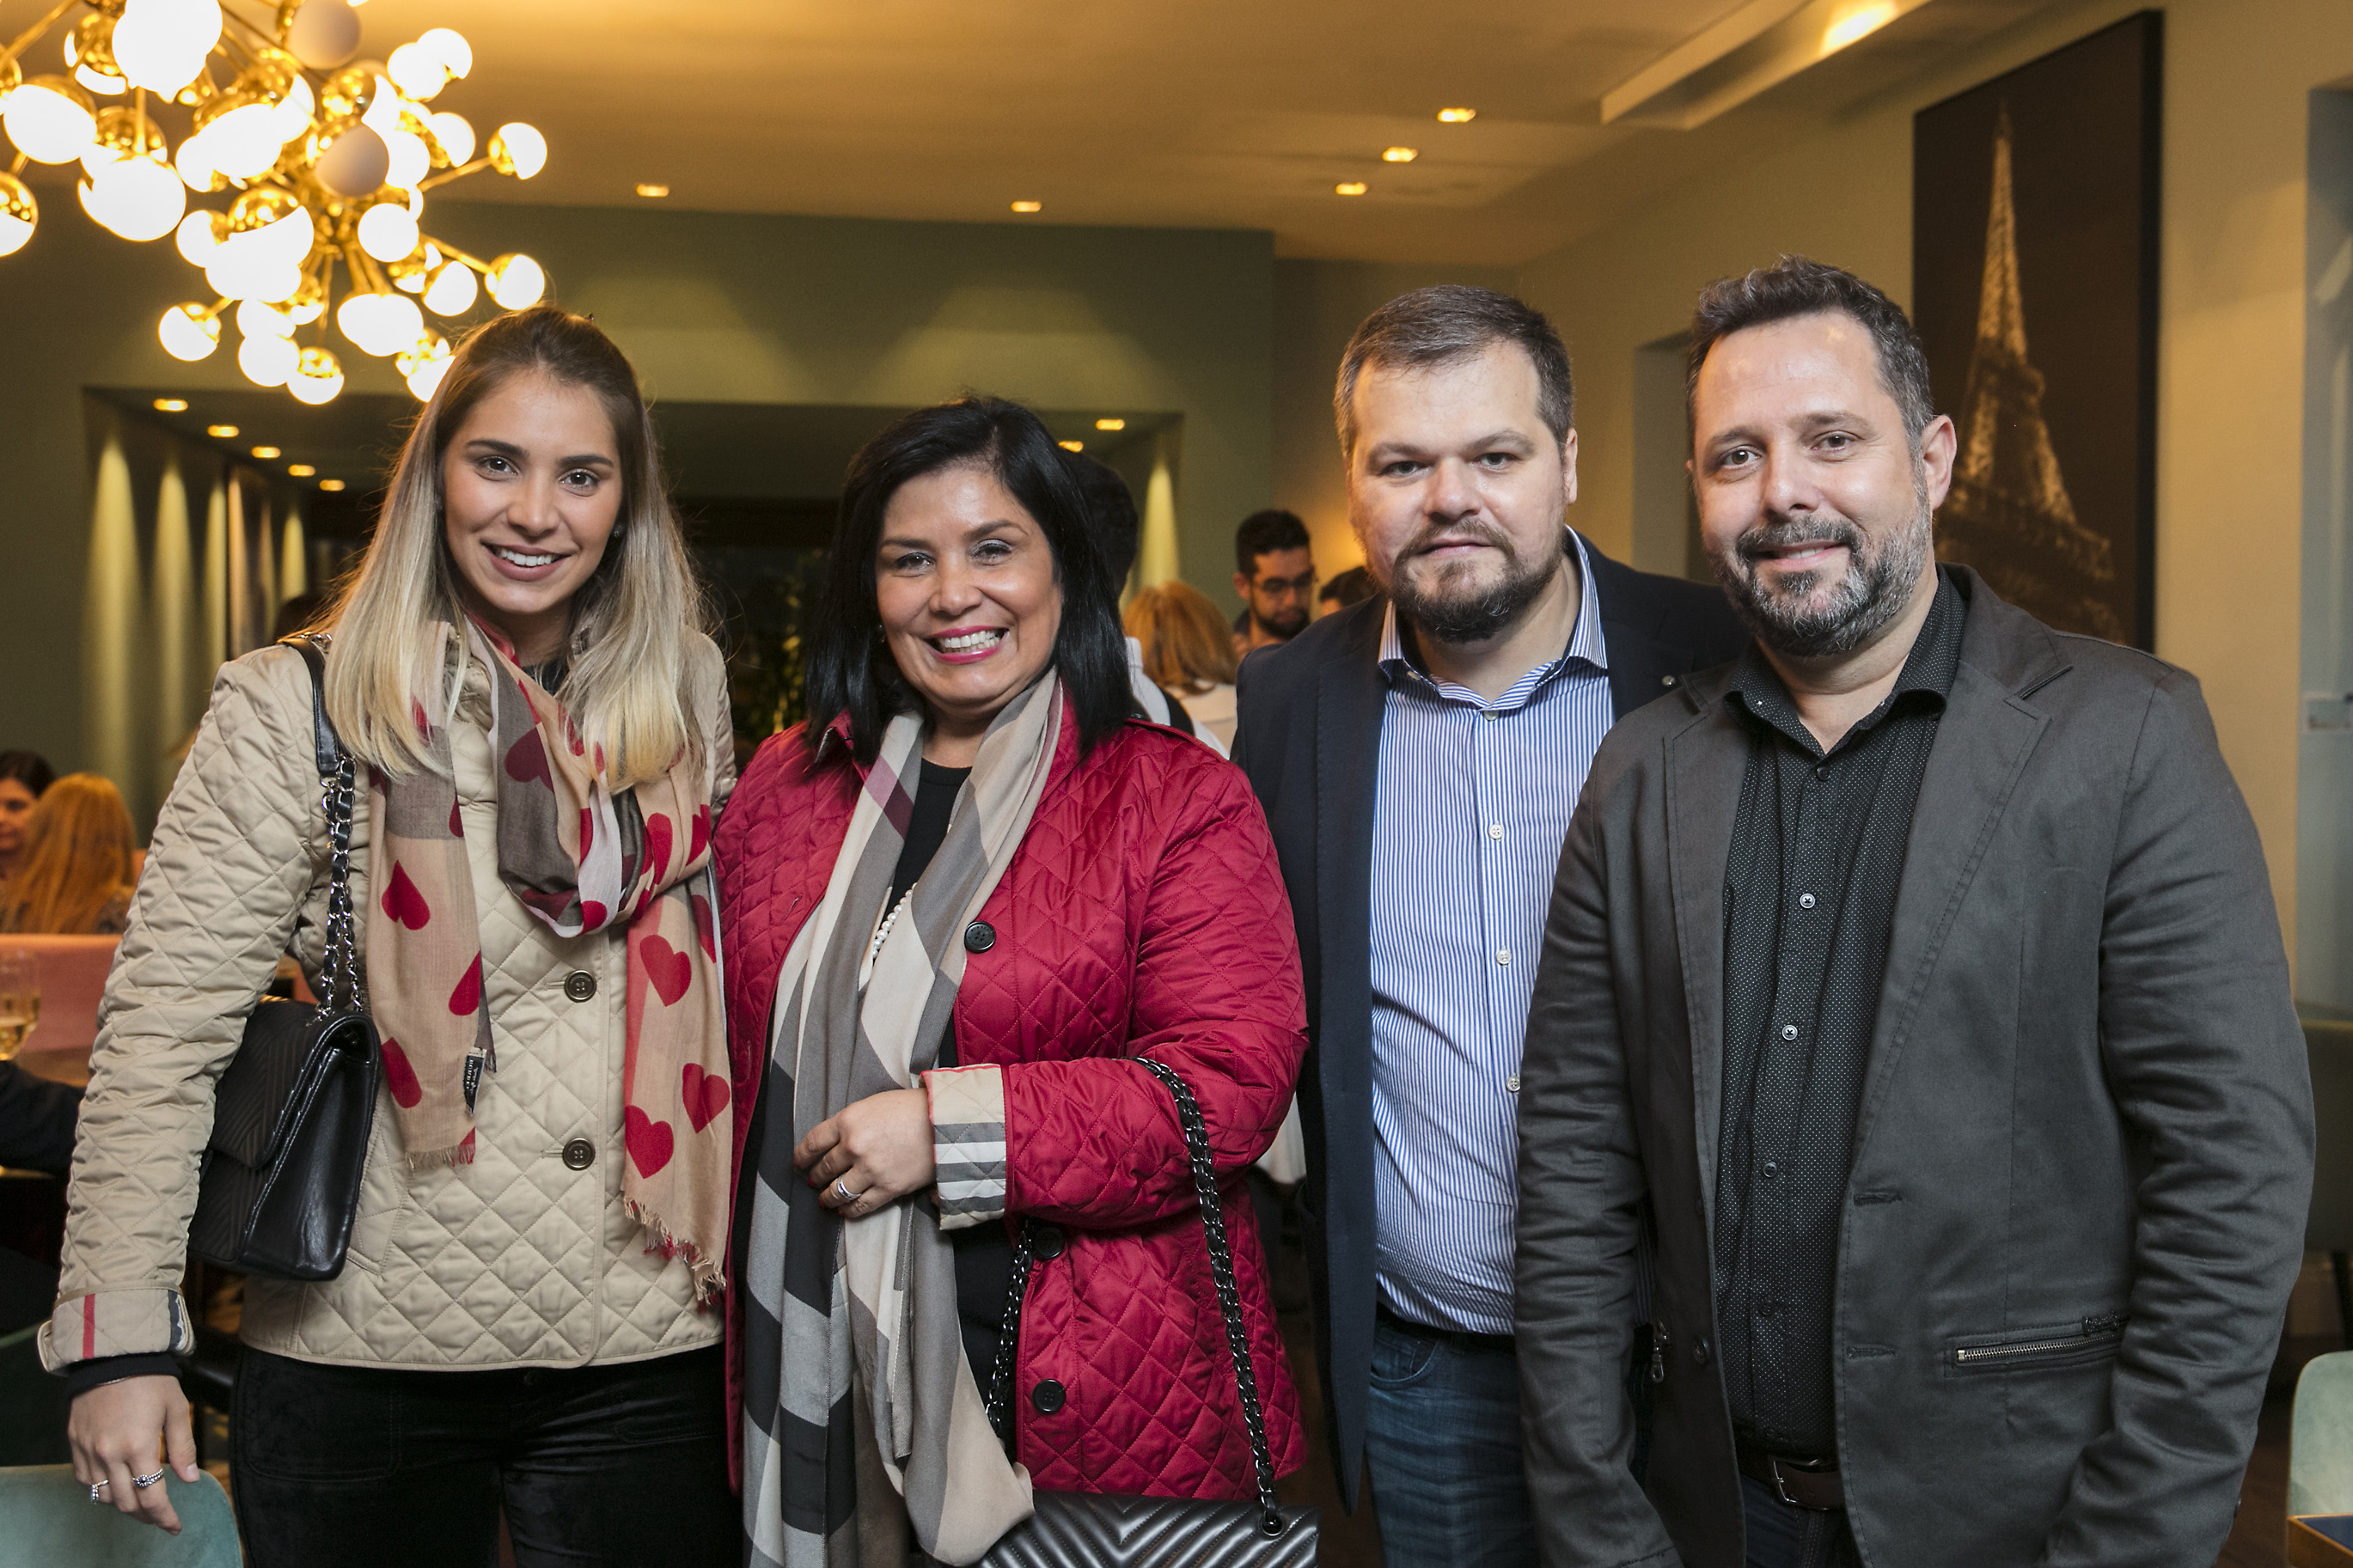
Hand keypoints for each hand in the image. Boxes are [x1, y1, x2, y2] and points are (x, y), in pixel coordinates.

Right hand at [68, 1374, 198, 1532]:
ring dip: (122, 1505)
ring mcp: (89, 1451)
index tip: (174, 1526)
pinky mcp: (75, 1444)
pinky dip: (100, 1490)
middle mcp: (109, 1454)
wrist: (112, 1357)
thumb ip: (183, 1447)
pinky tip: (116, 1486)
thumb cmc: (151, 1380)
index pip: (152, 1497)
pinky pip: (84, 1480)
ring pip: (103, 1496)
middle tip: (160, 1517)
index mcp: (139, 1446)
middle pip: (126, 1503)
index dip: (164, 1517)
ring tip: (140, 1503)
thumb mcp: (177, 1409)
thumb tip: (191, 1479)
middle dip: (146, 1516)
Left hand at [794, 1088, 934, 1220]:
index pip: (812, 1143)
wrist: (945, 1122)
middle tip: (813, 1181)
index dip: (801, 1156)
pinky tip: (844, 1210)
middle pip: (823, 1168)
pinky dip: (848, 1210)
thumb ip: (851, 1123)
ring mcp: (870, 1169)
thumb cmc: (911, 1109)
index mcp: (848, 1120)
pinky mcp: (888, 1187)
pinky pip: (860, 1205)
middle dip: (815, 1177)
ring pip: (837, 1191)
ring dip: (827, 1197)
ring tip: (824, 1200)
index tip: (798, 1163)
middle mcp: (854, 1146)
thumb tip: (834, 1144)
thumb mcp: (873, 1105)